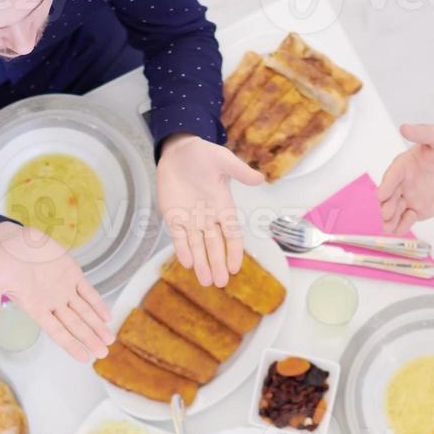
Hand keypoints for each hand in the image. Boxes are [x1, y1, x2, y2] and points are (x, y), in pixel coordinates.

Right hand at [0, 221, 112, 361]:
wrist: (10, 239)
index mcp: (36, 307)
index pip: (56, 331)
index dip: (71, 344)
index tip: (84, 358)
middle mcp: (52, 301)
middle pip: (75, 325)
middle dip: (89, 338)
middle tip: (103, 353)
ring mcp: (63, 287)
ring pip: (84, 311)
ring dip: (97, 325)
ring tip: (109, 339)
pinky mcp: (71, 272)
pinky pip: (88, 291)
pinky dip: (98, 303)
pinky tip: (107, 316)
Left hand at [157, 133, 262, 286]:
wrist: (178, 151)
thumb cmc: (203, 154)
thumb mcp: (223, 160)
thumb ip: (239, 171)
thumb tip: (260, 179)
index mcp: (223, 206)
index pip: (232, 233)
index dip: (234, 251)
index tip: (236, 267)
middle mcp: (208, 217)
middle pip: (214, 245)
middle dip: (217, 263)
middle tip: (220, 282)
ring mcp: (190, 219)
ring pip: (197, 246)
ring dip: (201, 263)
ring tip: (206, 281)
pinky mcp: (173, 216)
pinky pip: (178, 236)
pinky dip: (182, 249)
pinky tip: (186, 262)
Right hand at [377, 123, 433, 233]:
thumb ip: (423, 132)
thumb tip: (403, 127)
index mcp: (405, 164)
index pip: (393, 175)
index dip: (387, 185)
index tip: (382, 195)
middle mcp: (404, 181)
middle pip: (390, 195)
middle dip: (386, 205)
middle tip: (386, 213)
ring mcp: (409, 197)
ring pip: (396, 210)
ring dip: (390, 218)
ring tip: (389, 227)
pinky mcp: (418, 210)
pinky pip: (407, 219)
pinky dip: (402, 225)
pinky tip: (399, 229)